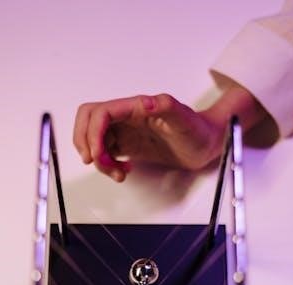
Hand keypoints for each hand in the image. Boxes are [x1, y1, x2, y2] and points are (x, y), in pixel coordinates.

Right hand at [73, 93, 223, 181]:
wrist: (206, 143)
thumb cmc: (198, 129)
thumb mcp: (185, 118)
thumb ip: (167, 106)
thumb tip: (147, 103)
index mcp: (136, 107)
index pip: (100, 113)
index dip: (92, 133)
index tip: (96, 154)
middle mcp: (128, 117)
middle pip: (89, 121)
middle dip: (85, 142)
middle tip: (95, 161)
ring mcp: (127, 131)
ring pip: (96, 141)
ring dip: (99, 160)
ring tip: (118, 173)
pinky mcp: (130, 145)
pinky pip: (107, 153)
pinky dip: (108, 165)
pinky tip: (123, 171)